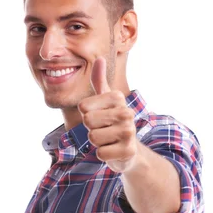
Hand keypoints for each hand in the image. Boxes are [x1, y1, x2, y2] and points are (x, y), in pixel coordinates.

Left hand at [78, 57, 137, 172]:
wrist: (129, 148)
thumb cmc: (111, 121)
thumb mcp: (105, 100)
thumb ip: (99, 81)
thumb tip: (99, 58)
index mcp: (118, 98)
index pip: (83, 106)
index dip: (86, 114)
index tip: (99, 116)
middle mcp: (126, 112)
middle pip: (88, 121)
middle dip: (91, 129)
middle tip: (104, 129)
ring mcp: (129, 132)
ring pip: (93, 137)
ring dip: (97, 142)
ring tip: (108, 139)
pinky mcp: (128, 151)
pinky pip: (101, 153)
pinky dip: (103, 154)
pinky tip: (113, 151)